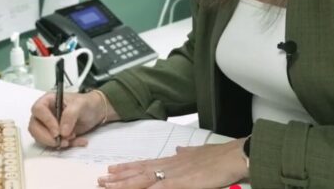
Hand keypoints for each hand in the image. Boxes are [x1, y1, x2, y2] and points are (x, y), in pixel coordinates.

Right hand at [28, 90, 113, 147]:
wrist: (95, 112)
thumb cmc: (86, 104)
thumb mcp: (80, 105)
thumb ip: (70, 115)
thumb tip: (62, 132)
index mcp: (48, 101)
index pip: (38, 110)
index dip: (46, 121)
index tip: (57, 131)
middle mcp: (44, 113)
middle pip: (34, 127)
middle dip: (46, 137)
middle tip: (60, 141)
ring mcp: (47, 126)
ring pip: (40, 138)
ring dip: (55, 143)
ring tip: (71, 140)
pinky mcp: (53, 136)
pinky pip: (53, 144)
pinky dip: (65, 145)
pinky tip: (77, 141)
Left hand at [97, 140, 248, 188]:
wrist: (233, 155)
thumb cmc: (219, 157)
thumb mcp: (198, 152)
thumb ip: (186, 153)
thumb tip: (178, 150)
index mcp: (173, 160)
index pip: (144, 164)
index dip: (127, 167)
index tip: (112, 169)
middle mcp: (169, 165)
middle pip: (138, 172)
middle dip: (118, 178)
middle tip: (100, 180)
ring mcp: (174, 174)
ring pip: (143, 180)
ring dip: (124, 184)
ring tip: (107, 186)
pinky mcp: (182, 183)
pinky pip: (159, 188)